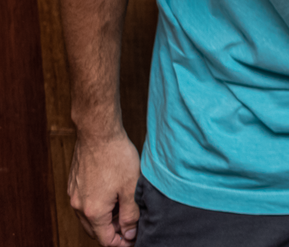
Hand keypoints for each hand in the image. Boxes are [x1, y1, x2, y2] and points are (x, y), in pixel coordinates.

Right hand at [68, 131, 140, 246]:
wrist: (98, 133)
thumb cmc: (116, 157)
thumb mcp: (131, 188)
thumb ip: (130, 214)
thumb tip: (129, 232)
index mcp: (93, 211)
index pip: (105, 239)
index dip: (122, 242)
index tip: (134, 238)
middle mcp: (79, 206)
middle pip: (95, 230)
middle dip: (113, 231)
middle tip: (132, 223)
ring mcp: (74, 194)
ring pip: (89, 217)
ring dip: (105, 218)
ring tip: (125, 207)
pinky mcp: (74, 184)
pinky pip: (85, 203)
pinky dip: (98, 206)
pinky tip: (113, 194)